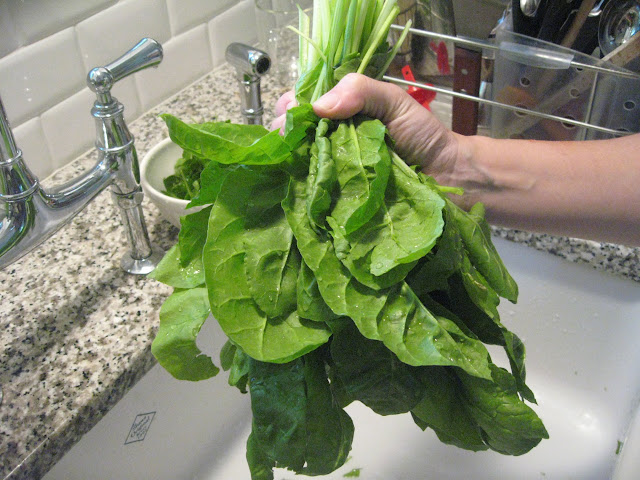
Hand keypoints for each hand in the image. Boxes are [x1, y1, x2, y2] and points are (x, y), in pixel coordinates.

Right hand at [271, 73, 462, 182]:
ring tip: (297, 161)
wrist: (444, 174)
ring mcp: (332, 166)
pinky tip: (301, 182)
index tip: (293, 113)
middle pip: (292, 132)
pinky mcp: (337, 193)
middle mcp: (330, 136)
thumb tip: (319, 107)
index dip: (291, 107)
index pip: (301, 102)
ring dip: (292, 159)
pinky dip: (303, 184)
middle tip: (295, 140)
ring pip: (298, 160)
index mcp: (340, 109)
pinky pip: (312, 187)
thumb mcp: (393, 101)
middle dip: (286, 133)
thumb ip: (361, 91)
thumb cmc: (421, 133)